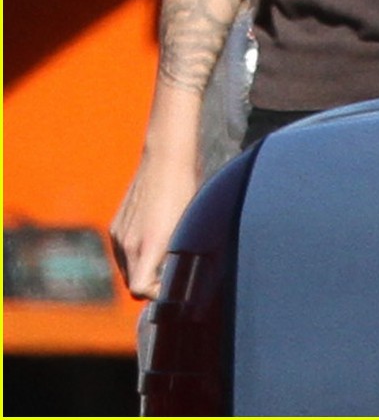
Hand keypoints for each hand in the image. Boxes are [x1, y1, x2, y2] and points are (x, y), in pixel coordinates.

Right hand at [110, 151, 198, 299]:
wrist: (165, 159)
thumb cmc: (184, 190)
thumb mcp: (187, 226)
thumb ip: (178, 254)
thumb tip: (181, 276)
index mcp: (148, 244)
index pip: (139, 289)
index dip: (156, 294)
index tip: (171, 287)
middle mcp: (128, 242)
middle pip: (132, 283)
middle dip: (151, 284)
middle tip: (171, 274)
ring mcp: (118, 234)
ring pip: (126, 269)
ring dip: (142, 269)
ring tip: (163, 255)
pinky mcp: (115, 226)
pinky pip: (122, 253)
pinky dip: (135, 255)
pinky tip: (152, 240)